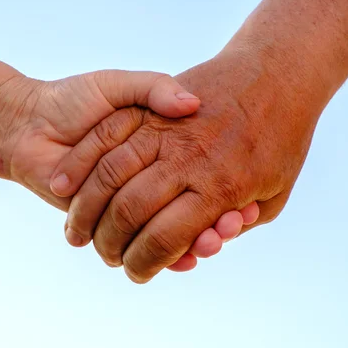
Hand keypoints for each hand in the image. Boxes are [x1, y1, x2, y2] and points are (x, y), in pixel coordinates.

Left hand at [0, 70, 258, 265]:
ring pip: (179, 232)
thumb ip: (154, 88)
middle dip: (217, 220)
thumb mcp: (123, 86)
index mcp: (165, 149)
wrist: (30, 124)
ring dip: (200, 240)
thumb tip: (190, 103)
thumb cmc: (78, 99)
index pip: (207, 176)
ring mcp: (138, 203)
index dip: (227, 187)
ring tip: (216, 241)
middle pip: (198, 210)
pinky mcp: (113, 222)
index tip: (244, 194)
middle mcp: (156, 179)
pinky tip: (189, 259)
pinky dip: (168, 256)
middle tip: (234, 224)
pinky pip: (147, 247)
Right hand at [52, 49, 321, 282]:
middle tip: (105, 255)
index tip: (134, 274)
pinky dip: (80, 166)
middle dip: (110, 243)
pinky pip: (106, 138)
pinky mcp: (149, 107)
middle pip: (130, 211)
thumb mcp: (274, 194)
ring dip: (86, 210)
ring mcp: (165, 130)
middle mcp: (188, 160)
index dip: (143, 265)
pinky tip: (65, 187)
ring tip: (77, 231)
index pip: (165, 240)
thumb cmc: (282, 140)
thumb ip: (234, 224)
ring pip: (111, 176)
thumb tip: (202, 246)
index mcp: (219, 188)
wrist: (276, 73)